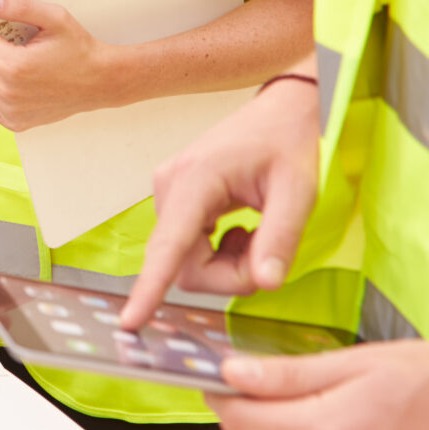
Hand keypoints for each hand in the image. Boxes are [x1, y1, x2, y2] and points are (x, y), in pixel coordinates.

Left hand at [0, 0, 121, 130]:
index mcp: (13, 65)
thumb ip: (19, 7)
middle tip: (11, 43)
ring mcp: (9, 110)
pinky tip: (13, 80)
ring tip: (14, 61)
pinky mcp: (13, 122)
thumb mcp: (54, 18)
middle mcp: (7, 91)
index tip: (4, 29)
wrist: (100, 82)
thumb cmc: (78, 48)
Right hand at [119, 77, 320, 329]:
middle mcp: (170, 187)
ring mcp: (168, 192)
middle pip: (185, 265)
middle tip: (267, 253)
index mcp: (195, 181)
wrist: (279, 110)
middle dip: (229, 274)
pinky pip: (188, 247)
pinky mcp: (175, 199)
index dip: (149, 286)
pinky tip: (241, 227)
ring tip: (256, 232)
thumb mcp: (298, 191)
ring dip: (227, 263)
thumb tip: (265, 282)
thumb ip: (280, 238)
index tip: (130, 320)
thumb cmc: (288, 143)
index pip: (169, 246)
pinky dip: (219, 251)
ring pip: (187, 261)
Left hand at [209, 341, 428, 429]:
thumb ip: (290, 373)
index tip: (212, 376)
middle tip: (245, 380)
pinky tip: (316, 418)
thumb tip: (232, 372)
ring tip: (285, 397)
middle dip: (244, 412)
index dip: (220, 396)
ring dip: (274, 428)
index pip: (243, 421)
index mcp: (328, 429)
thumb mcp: (357, 361)